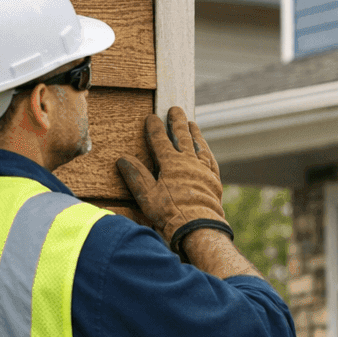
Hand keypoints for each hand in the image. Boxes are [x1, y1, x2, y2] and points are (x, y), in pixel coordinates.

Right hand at [115, 106, 232, 251]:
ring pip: (199, 146)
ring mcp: (204, 170)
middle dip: (178, 122)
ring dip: (195, 134)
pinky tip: (205, 150)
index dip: (155, 128)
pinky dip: (206, 152)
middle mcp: (189, 162)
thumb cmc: (170, 213)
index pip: (160, 140)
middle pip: (183, 137)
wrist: (198, 226)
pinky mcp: (214, 180)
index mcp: (171, 164)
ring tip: (192, 124)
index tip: (151, 117)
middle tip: (176, 109)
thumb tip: (123, 159)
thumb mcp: (147, 195)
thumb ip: (136, 176)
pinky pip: (210, 160)